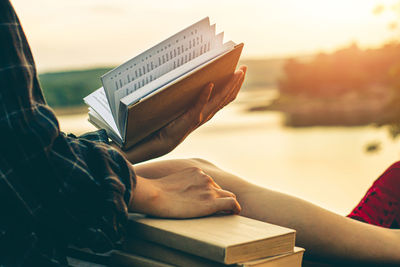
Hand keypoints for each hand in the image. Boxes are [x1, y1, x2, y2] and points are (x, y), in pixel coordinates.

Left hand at [121, 66, 246, 163]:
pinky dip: (203, 97)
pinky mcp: (183, 125)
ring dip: (226, 89)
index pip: (220, 100)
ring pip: (215, 105)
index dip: (231, 87)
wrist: (144, 147)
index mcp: (198, 115)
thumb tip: (183, 78)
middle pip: (222, 101)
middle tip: (244, 68)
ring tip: (236, 73)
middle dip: (234, 84)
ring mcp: (193, 122)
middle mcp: (199, 119)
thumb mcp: (170, 109)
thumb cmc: (155, 128)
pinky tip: (209, 84)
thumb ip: (179, 98)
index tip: (239, 71)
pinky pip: (196, 109)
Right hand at [129, 167, 240, 217]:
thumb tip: (178, 194)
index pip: (210, 183)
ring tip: (227, 213)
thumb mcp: (172, 182)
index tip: (210, 201)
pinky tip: (234, 214)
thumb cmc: (156, 193)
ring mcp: (209, 189)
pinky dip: (235, 208)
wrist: (154, 196)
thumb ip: (181, 184)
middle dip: (222, 198)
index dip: (212, 193)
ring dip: (227, 204)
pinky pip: (231, 203)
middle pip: (221, 189)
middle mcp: (205, 178)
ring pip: (229, 195)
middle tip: (221, 209)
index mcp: (196, 171)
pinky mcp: (211, 202)